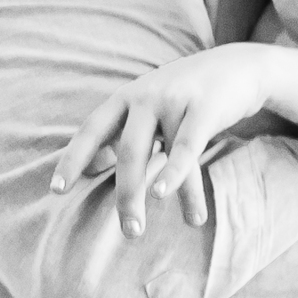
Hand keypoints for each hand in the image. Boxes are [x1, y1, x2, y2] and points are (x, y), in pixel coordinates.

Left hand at [51, 45, 273, 235]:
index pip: (92, 130)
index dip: (73, 159)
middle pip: (126, 151)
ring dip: (150, 194)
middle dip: (125, 195)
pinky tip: (171, 200)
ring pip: (155, 155)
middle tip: (129, 231)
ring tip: (144, 229)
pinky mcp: (205, 108)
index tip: (57, 191)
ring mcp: (175, 100)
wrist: (239, 67)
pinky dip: (176, 175)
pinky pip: (187, 148)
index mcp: (126, 98)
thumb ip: (122, 135)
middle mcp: (145, 96)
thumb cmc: (187, 95)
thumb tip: (91, 167)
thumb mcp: (150, 110)